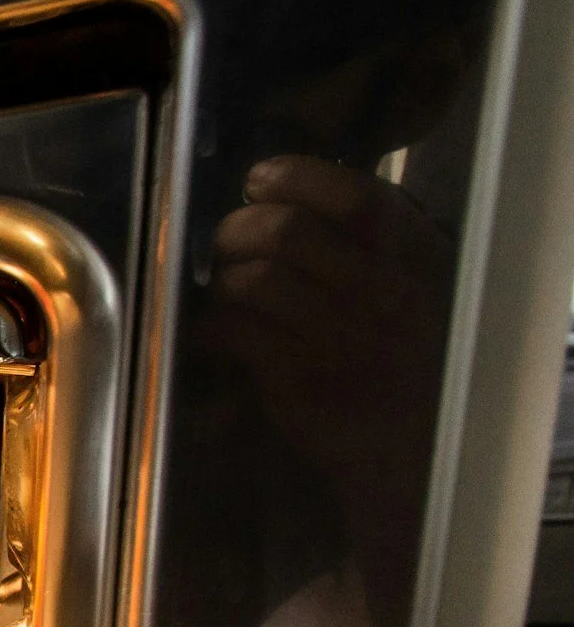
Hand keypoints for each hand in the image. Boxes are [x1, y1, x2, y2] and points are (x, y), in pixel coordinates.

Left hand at [196, 155, 451, 487]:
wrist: (414, 450)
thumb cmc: (409, 361)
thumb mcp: (415, 289)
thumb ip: (368, 246)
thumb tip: (290, 200)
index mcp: (414, 258)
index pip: (354, 196)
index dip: (295, 176)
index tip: (261, 180)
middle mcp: (379, 291)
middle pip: (285, 230)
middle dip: (236, 229)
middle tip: (226, 244)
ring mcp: (338, 336)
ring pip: (253, 279)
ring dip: (222, 280)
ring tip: (224, 292)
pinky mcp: (299, 379)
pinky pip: (234, 331)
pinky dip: (211, 326)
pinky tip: (216, 335)